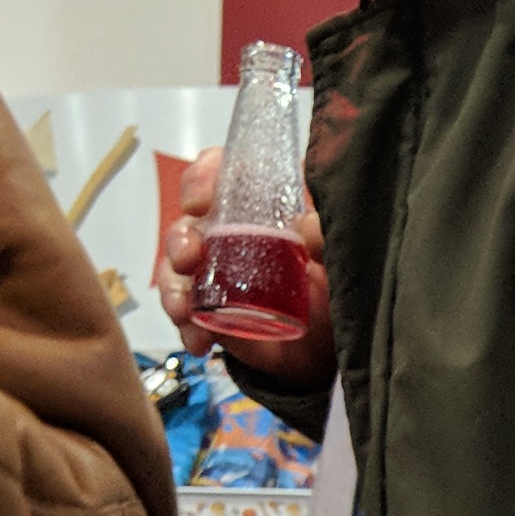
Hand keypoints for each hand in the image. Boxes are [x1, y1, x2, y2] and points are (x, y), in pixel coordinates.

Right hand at [156, 144, 335, 389]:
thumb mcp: (340, 257)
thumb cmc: (338, 283)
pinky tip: (198, 340)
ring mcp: (217, 270)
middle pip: (190, 221)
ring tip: (184, 309)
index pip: (223, 172)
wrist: (337, 342)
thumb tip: (309, 225)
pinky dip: (187, 327)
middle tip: (189, 258)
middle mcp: (232, 230)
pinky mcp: (211, 308)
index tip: (201, 201)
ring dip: (174, 286)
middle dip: (180, 239)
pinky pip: (186, 312)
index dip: (203, 178)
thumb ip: (327, 237)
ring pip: (177, 266)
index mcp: (262, 202)